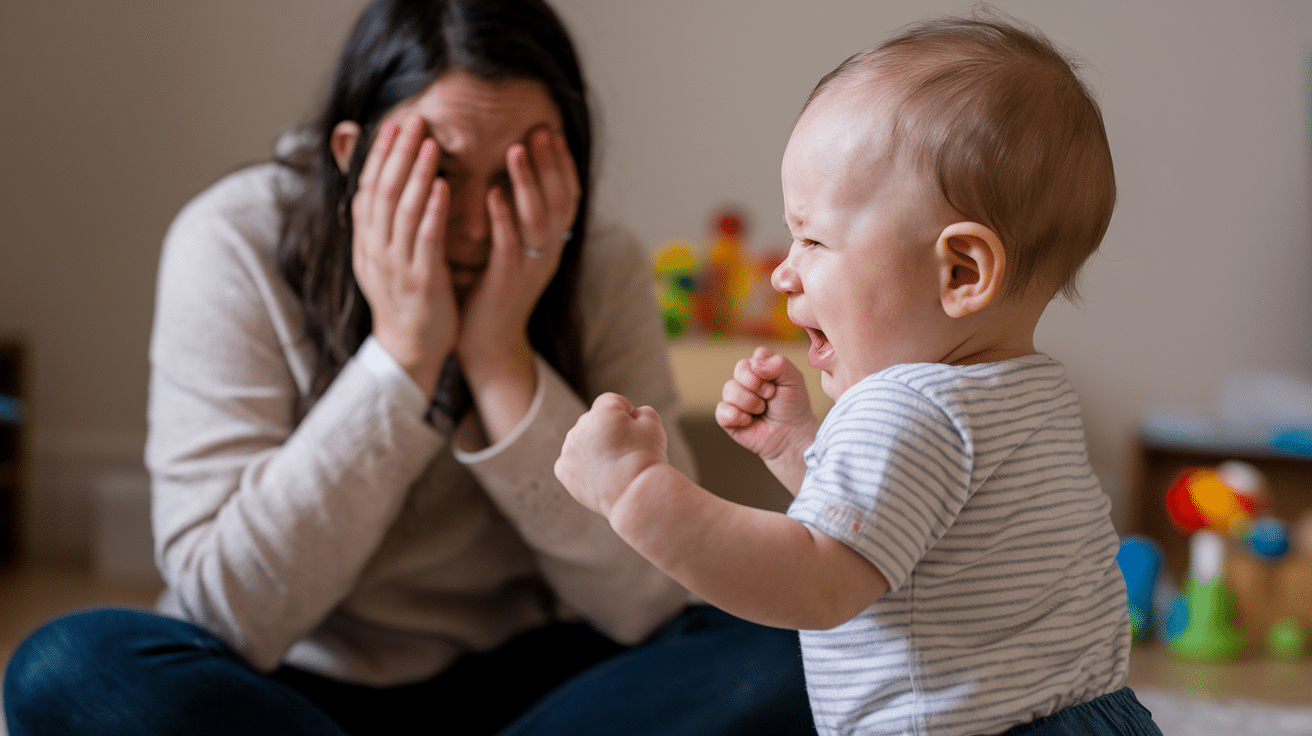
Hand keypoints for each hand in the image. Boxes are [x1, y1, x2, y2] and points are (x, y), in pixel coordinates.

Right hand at [351, 114, 456, 394]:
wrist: (408, 352)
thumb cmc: (404, 303)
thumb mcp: (383, 259)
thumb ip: (383, 223)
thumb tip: (375, 187)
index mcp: (367, 242)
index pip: (369, 188)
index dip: (380, 154)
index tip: (394, 124)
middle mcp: (376, 249)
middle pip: (384, 191)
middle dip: (398, 153)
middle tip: (414, 119)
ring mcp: (397, 265)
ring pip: (403, 211)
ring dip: (416, 174)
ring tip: (429, 143)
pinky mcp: (421, 281)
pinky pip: (425, 240)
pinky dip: (433, 211)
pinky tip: (443, 187)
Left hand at [456, 127, 579, 375]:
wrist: (489, 344)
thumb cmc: (494, 293)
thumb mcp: (514, 252)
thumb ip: (518, 220)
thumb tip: (510, 180)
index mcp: (551, 245)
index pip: (567, 198)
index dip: (563, 165)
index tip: (552, 132)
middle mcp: (548, 254)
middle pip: (559, 201)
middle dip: (550, 163)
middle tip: (540, 129)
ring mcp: (529, 268)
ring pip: (537, 219)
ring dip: (527, 182)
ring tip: (516, 149)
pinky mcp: (506, 281)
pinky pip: (508, 245)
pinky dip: (502, 217)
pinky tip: (491, 193)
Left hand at [556, 393, 668, 517]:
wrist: (634, 491)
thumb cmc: (645, 457)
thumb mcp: (653, 424)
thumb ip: (641, 412)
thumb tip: (632, 415)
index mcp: (602, 410)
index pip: (612, 403)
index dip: (626, 416)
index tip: (635, 433)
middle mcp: (580, 425)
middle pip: (595, 423)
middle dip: (608, 433)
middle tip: (626, 453)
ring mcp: (569, 448)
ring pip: (582, 443)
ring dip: (594, 450)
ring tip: (614, 467)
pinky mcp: (563, 469)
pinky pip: (572, 463)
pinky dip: (582, 469)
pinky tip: (599, 476)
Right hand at [716, 347, 819, 463]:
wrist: (792, 436)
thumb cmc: (793, 407)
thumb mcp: (793, 379)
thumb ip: (778, 363)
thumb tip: (755, 364)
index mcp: (760, 369)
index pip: (755, 357)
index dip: (764, 369)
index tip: (776, 384)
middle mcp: (745, 381)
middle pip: (740, 369)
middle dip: (757, 385)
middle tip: (770, 396)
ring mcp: (735, 399)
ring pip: (729, 389)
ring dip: (750, 402)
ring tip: (762, 411)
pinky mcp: (728, 418)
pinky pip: (722, 411)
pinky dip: (737, 416)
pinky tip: (749, 422)